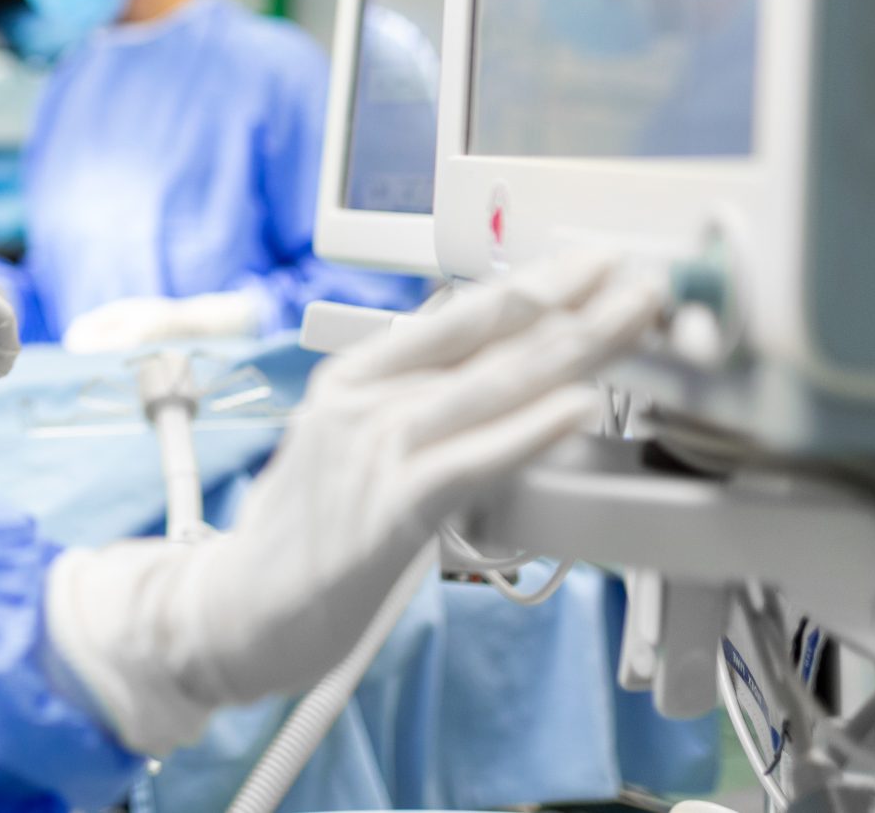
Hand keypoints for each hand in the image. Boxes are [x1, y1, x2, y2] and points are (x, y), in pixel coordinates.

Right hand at [43, 252, 666, 755]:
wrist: (239, 610)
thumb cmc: (304, 539)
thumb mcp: (350, 449)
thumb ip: (410, 409)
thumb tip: (485, 376)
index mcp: (351, 378)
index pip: (456, 316)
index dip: (531, 285)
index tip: (591, 264)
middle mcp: (360, 402)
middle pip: (484, 340)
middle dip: (571, 303)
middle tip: (636, 275)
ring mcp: (372, 451)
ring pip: (489, 386)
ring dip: (572, 348)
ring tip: (628, 318)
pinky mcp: (390, 510)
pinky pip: (473, 460)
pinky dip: (529, 430)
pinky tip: (575, 406)